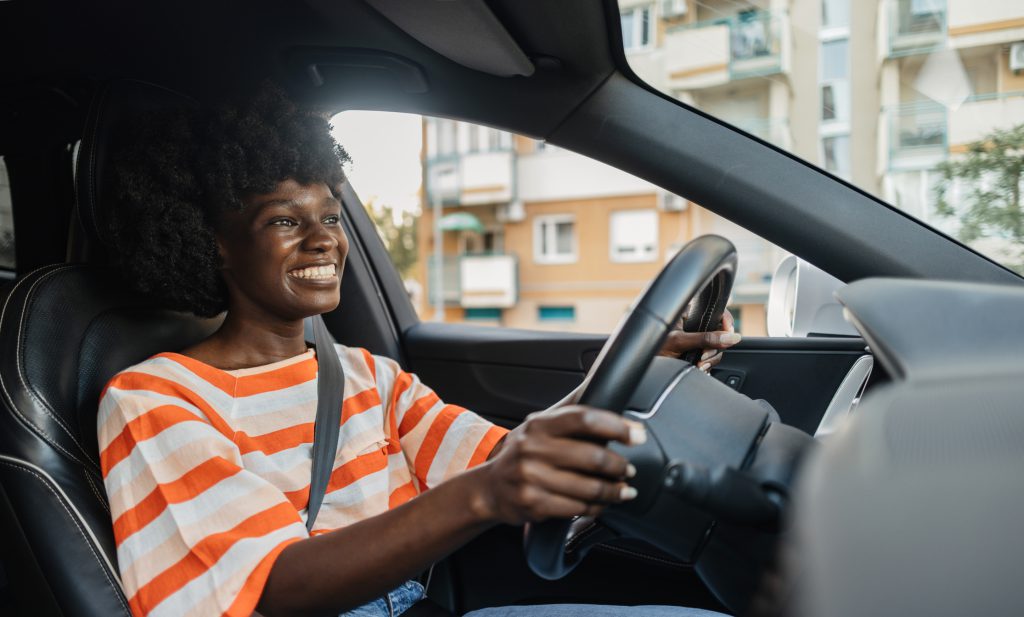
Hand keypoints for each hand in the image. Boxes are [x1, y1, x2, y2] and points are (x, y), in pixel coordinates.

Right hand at [474, 406, 644, 524]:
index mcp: (539, 424)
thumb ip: (570, 412)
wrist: (490, 487)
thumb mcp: (539, 425)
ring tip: (624, 489)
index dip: (616, 426)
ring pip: (589, 487)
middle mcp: (533, 448)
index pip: (584, 419)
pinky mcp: (533, 503)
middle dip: (619, 465)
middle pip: (592, 456)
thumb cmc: (523, 453)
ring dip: (614, 490)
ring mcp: (531, 477)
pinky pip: (577, 508)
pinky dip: (597, 507)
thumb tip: (602, 386)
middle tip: (629, 469)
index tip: (637, 435)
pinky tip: (603, 503)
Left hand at [658, 308, 739, 371]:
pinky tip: (698, 367)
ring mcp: (694, 339)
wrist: (641, 368)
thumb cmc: (651, 347)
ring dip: (710, 358)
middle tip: (704, 355)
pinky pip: (711, 357)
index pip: (715, 311)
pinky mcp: (695, 352)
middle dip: (715, 346)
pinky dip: (707, 364)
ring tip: (699, 363)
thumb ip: (706, 338)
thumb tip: (732, 337)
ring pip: (717, 347)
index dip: (725, 321)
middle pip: (719, 332)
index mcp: (687, 312)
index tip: (727, 334)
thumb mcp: (680, 342)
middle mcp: (693, 324)